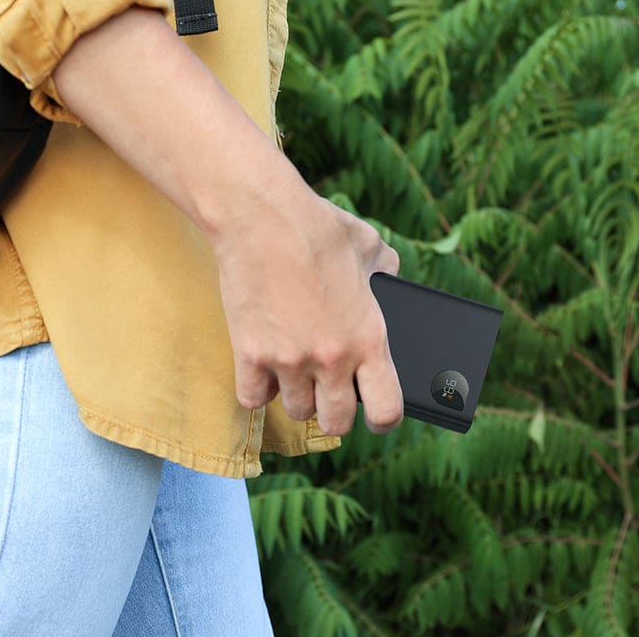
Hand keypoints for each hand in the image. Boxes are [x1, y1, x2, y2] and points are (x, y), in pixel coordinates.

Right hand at [212, 188, 402, 435]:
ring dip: (298, 396)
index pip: (386, 411)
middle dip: (336, 412)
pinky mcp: (249, 353)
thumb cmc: (320, 227)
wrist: (262, 215)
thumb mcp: (371, 247)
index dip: (383, 418)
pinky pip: (252, 399)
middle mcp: (331, 358)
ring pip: (295, 411)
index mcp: (369, 338)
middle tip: (331, 392)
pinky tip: (265, 367)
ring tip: (297, 370)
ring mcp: (288, 360)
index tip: (374, 412)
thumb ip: (387, 277)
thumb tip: (390, 292)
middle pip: (336, 423)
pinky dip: (259, 388)